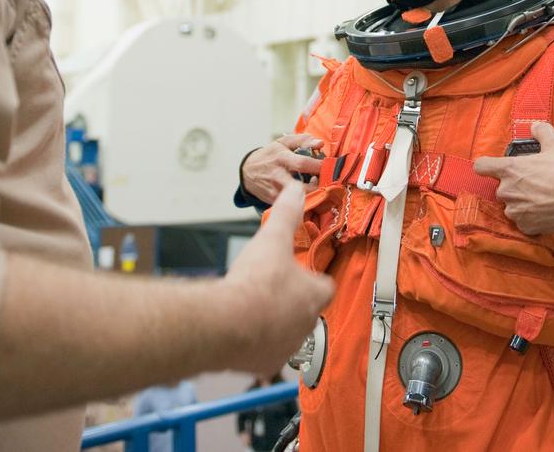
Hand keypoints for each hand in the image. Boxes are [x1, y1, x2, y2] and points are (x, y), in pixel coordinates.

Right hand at [222, 183, 333, 375]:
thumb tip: (295, 190)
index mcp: (314, 295)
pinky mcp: (265, 363)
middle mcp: (306, 325)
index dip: (313, 278)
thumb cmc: (255, 283)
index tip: (300, 273)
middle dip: (290, 301)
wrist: (227, 323)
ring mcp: (286, 347)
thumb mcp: (273, 238)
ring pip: (286, 334)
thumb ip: (286, 213)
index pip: (325, 287)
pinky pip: (265, 354)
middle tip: (270, 288)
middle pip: (305, 311)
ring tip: (253, 308)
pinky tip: (240, 328)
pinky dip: (255, 344)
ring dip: (273, 323)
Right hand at [240, 133, 323, 204]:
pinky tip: (309, 195)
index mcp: (281, 158)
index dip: (319, 166)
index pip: (303, 163)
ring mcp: (275, 190)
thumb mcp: (283, 143)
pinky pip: (292, 204)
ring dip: (313, 195)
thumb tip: (320, 144)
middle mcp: (278, 176)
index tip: (332, 167)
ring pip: (298, 199)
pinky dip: (304, 201)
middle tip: (328, 183)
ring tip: (320, 188)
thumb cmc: (270, 155)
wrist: (247, 172)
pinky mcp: (274, 201)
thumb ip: (302, 140)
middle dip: (318, 187)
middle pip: (302, 186)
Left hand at [473, 122, 553, 235]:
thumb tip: (535, 127)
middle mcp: (507, 191)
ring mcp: (515, 211)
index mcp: (509, 169)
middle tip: (535, 184)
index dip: (487, 166)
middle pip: (501, 188)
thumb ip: (541, 132)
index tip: (494, 168)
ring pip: (512, 206)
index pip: (481, 166)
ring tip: (543, 199)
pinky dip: (532, 219)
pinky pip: (523, 222)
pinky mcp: (525, 226)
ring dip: (522, 204)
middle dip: (515, 187)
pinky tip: (546, 212)